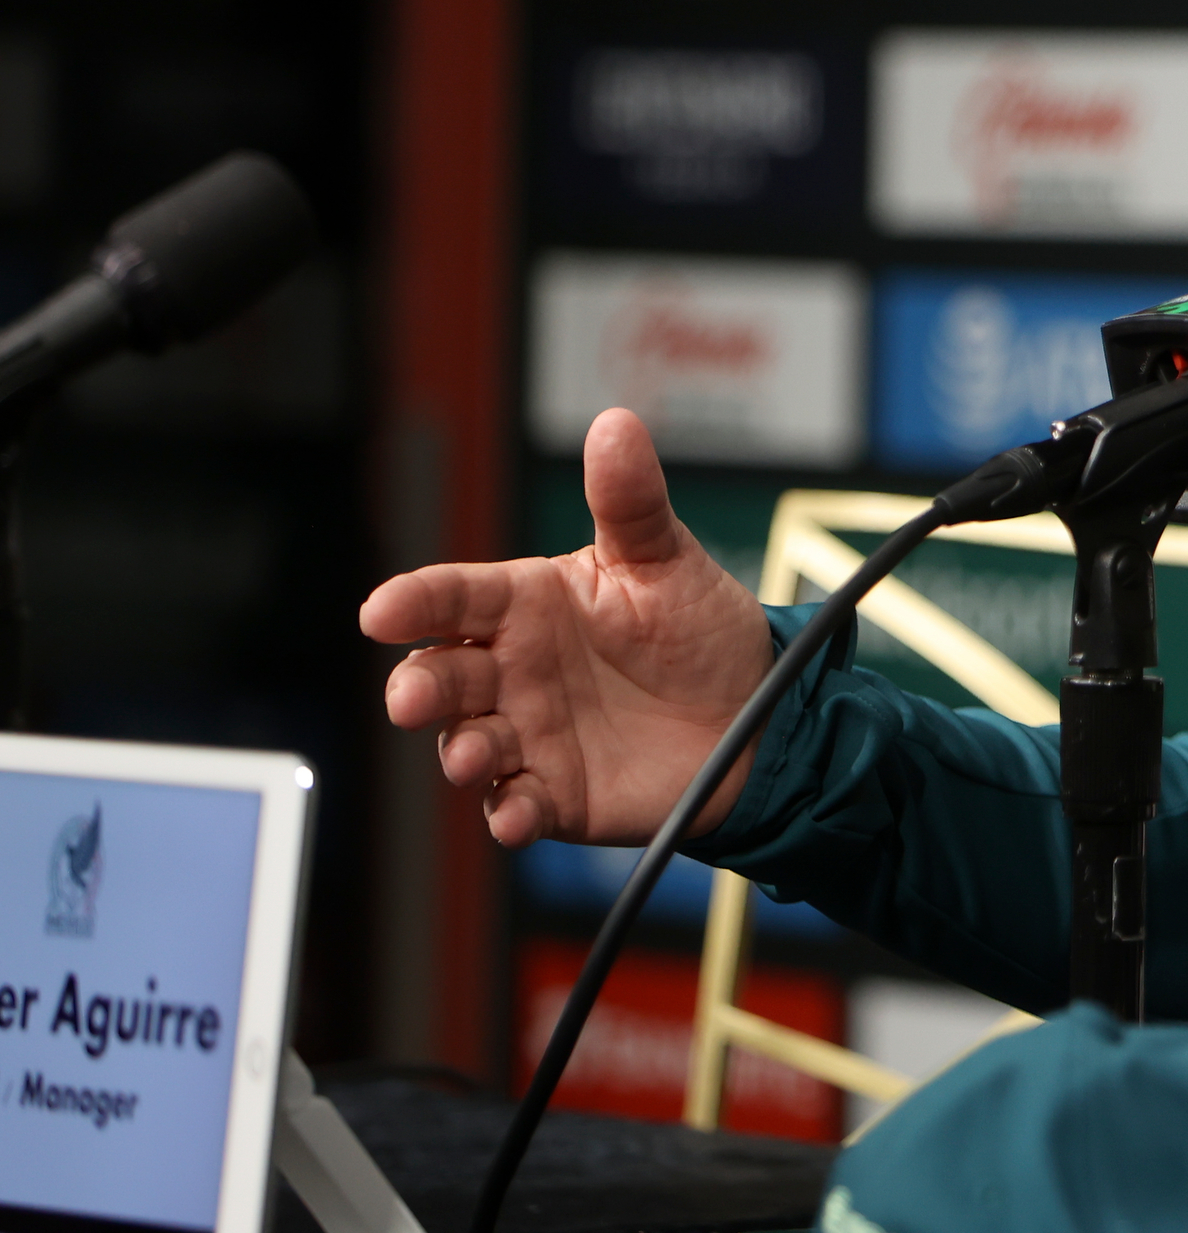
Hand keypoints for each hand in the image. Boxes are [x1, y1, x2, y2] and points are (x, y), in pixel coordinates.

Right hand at [362, 408, 773, 846]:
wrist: (755, 711)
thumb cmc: (699, 628)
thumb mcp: (667, 559)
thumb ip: (630, 501)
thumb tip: (616, 423)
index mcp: (526, 605)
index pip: (454, 598)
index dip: (415, 602)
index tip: (381, 611)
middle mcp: (512, 670)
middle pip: (442, 675)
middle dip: (419, 686)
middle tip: (414, 696)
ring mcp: (528, 733)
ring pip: (467, 744)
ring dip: (461, 751)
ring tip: (475, 755)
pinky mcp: (555, 793)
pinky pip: (516, 806)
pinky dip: (509, 814)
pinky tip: (517, 814)